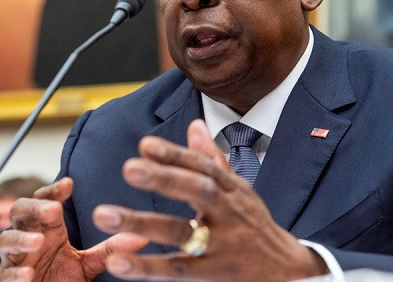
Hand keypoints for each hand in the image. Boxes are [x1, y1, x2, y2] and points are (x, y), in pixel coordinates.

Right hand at [0, 178, 147, 280]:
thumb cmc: (56, 280)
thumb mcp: (85, 264)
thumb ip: (108, 250)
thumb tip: (142, 237)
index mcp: (47, 230)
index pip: (45, 200)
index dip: (54, 190)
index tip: (70, 184)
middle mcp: (28, 239)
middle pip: (21, 211)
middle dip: (34, 208)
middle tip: (53, 210)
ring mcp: (15, 260)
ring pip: (7, 241)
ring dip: (21, 239)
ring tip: (38, 242)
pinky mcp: (7, 281)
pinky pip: (6, 275)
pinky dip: (14, 273)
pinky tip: (26, 273)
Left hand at [93, 120, 326, 280]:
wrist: (289, 272)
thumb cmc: (253, 226)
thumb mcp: (239, 191)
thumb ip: (212, 160)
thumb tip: (194, 125)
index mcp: (231, 190)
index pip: (203, 166)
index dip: (175, 155)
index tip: (145, 144)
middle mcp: (229, 212)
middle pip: (198, 191)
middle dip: (164, 179)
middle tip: (129, 168)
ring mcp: (224, 245)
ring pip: (182, 232)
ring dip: (142, 223)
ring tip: (103, 213)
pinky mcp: (218, 274)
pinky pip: (180, 270)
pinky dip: (148, 267)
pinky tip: (119, 261)